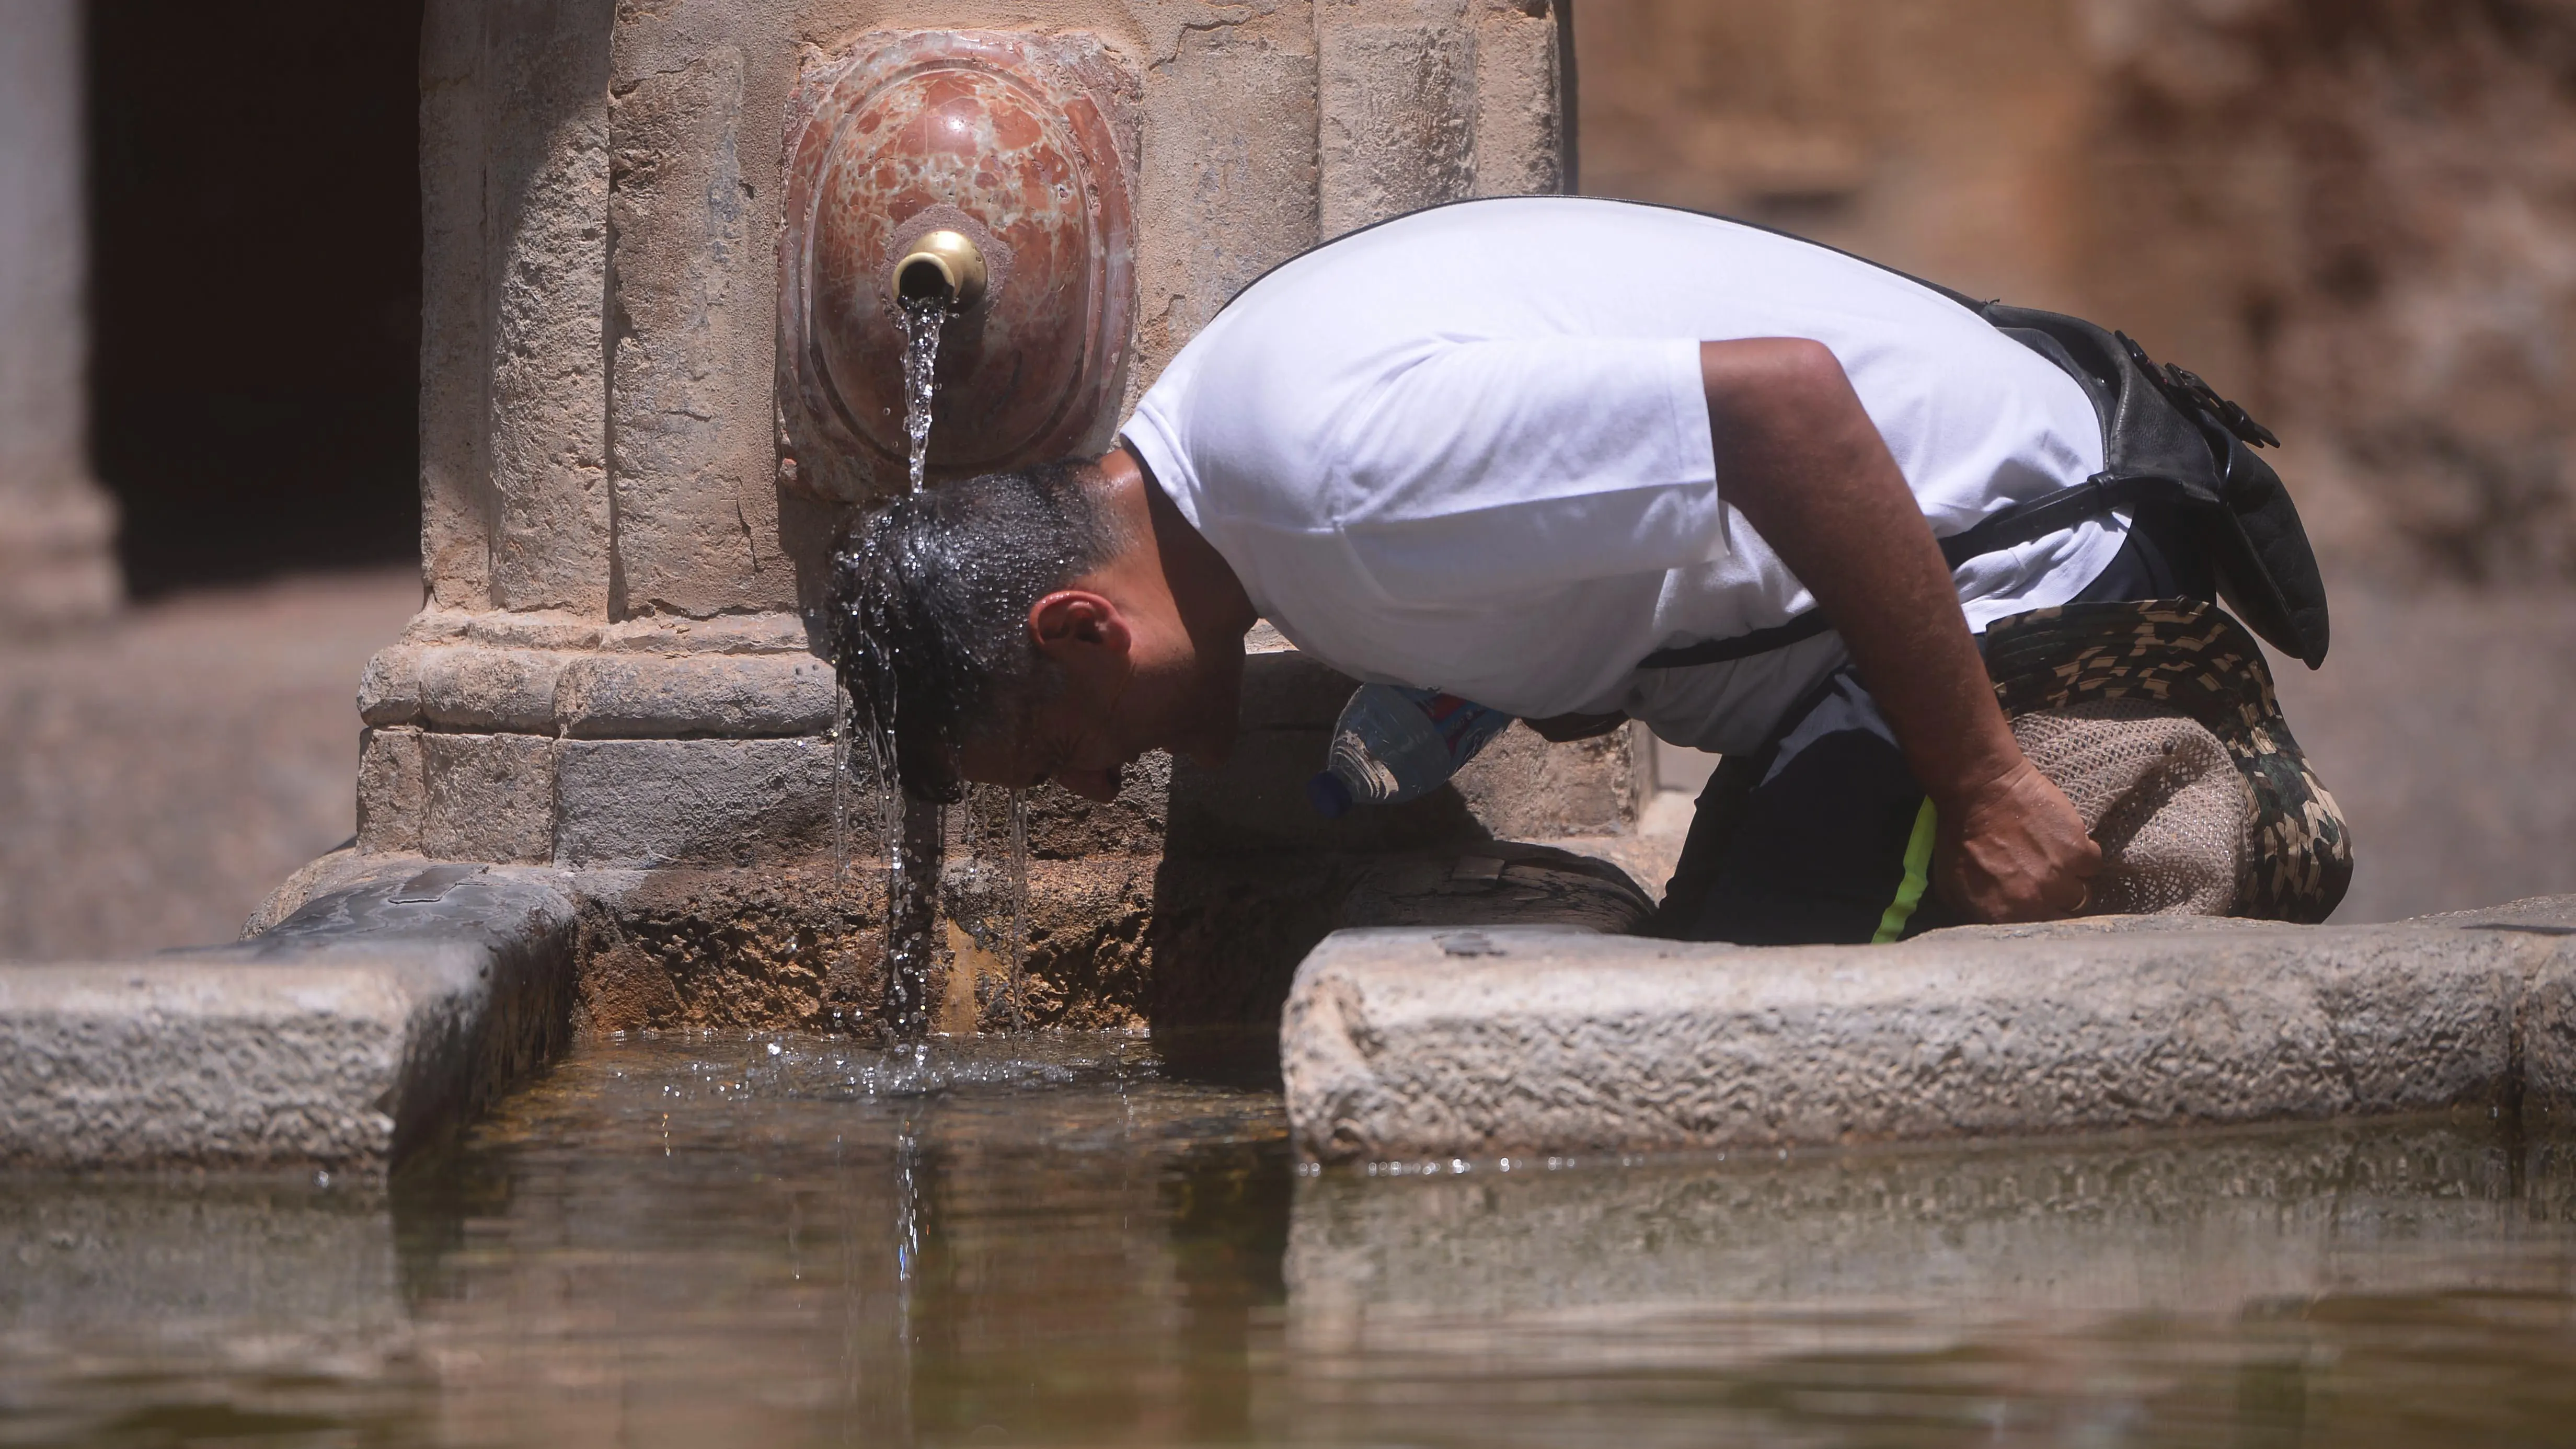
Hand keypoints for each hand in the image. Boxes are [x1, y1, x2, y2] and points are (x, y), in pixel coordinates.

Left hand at [1932, 758, 2102, 922]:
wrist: (1982, 791)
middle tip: (2049, 891)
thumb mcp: (1950, 886)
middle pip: (2063, 920)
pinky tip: (2069, 847)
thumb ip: (1973, 914)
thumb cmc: (1960, 836)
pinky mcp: (2079, 851)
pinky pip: (2093, 865)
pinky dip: (2084, 857)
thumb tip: (1989, 927)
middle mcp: (2035, 902)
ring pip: (2080, 895)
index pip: (2033, 938)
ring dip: (2070, 883)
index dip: (2038, 925)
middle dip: (2056, 908)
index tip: (2039, 915)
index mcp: (2003, 916)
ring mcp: (2060, 878)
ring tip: (2056, 867)